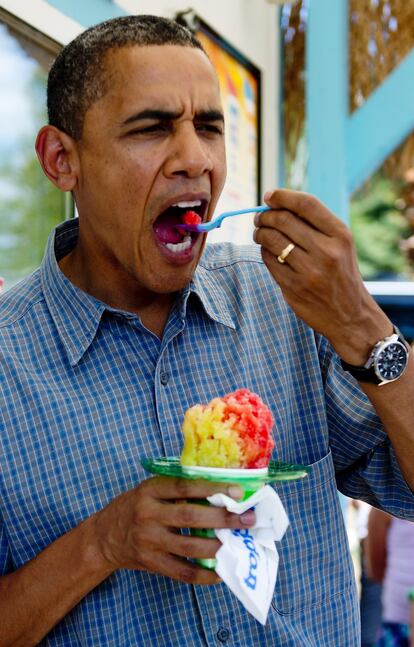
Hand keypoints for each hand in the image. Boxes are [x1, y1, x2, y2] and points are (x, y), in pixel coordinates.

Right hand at [91, 476, 254, 584]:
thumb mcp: (150, 489)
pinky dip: (204, 575)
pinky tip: (221, 572)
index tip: (237, 492)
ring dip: (218, 546)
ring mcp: (149, 541)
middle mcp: (148, 515)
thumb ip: (177, 488)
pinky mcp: (151, 563)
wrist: (104, 536)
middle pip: (190, 517)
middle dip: (223, 519)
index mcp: (150, 490)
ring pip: (189, 547)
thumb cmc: (135, 506)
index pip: (184, 487)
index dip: (212, 488)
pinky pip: (182, 572)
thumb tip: (219, 487)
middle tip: (247, 519)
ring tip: (238, 543)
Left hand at [253, 189, 390, 363]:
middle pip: (284, 220)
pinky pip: (268, 261)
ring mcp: (309, 271)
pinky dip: (263, 252)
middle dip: (265, 215)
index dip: (283, 196)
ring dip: (260, 232)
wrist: (351, 315)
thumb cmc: (340, 272)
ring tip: (260, 232)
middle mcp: (326, 251)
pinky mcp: (293, 287)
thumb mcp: (340, 245)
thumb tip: (277, 203)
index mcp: (340, 235)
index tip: (269, 195)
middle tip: (260, 217)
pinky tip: (268, 252)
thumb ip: (315, 224)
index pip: (306, 204)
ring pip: (272, 240)